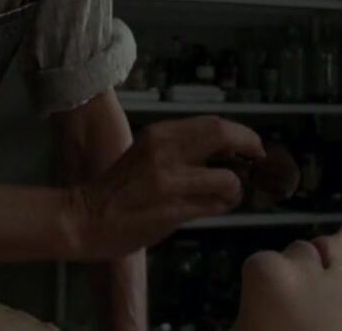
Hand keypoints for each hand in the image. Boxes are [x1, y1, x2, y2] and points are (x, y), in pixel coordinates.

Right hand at [67, 115, 264, 260]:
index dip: (241, 133)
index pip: (213, 123)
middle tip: (257, 160)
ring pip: (227, 178)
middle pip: (222, 134)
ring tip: (228, 195)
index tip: (252, 145)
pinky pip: (213, 205)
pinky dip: (222, 206)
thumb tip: (222, 151)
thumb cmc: (118, 189)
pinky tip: (215, 208)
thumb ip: (180, 150)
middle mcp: (165, 150)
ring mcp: (169, 180)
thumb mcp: (147, 154)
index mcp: (160, 134)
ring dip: (236, 188)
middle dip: (250, 146)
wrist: (84, 218)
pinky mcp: (171, 210)